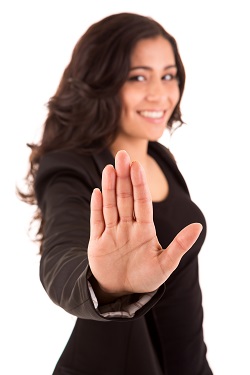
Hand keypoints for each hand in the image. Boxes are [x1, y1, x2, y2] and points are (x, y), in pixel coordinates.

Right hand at [88, 150, 201, 300]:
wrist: (122, 291)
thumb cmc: (146, 278)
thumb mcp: (166, 264)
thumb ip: (180, 244)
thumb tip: (198, 226)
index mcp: (145, 230)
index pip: (142, 202)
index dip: (139, 184)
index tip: (137, 166)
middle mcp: (128, 227)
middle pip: (125, 198)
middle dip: (124, 177)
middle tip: (122, 155)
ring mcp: (112, 232)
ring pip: (110, 206)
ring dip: (109, 187)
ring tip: (109, 168)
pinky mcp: (98, 242)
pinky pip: (97, 221)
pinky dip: (96, 207)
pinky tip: (97, 192)